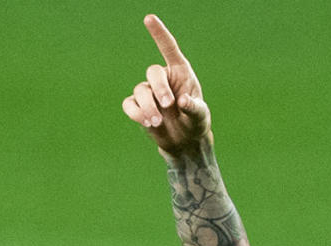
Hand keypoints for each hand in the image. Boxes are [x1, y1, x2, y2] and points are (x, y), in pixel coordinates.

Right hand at [122, 15, 211, 155]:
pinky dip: (136, 113)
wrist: (184, 142)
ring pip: (140, 90)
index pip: (169, 49)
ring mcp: (148, 91)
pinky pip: (129, 104)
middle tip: (169, 105)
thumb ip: (194, 108)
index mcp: (180, 73)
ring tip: (158, 122)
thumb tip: (182, 101)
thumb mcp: (200, 116)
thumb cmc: (195, 122)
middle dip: (160, 88)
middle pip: (153, 71)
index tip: (149, 18)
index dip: (159, 34)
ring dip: (149, 107)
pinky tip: (147, 123)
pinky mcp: (138, 106)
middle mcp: (163, 78)